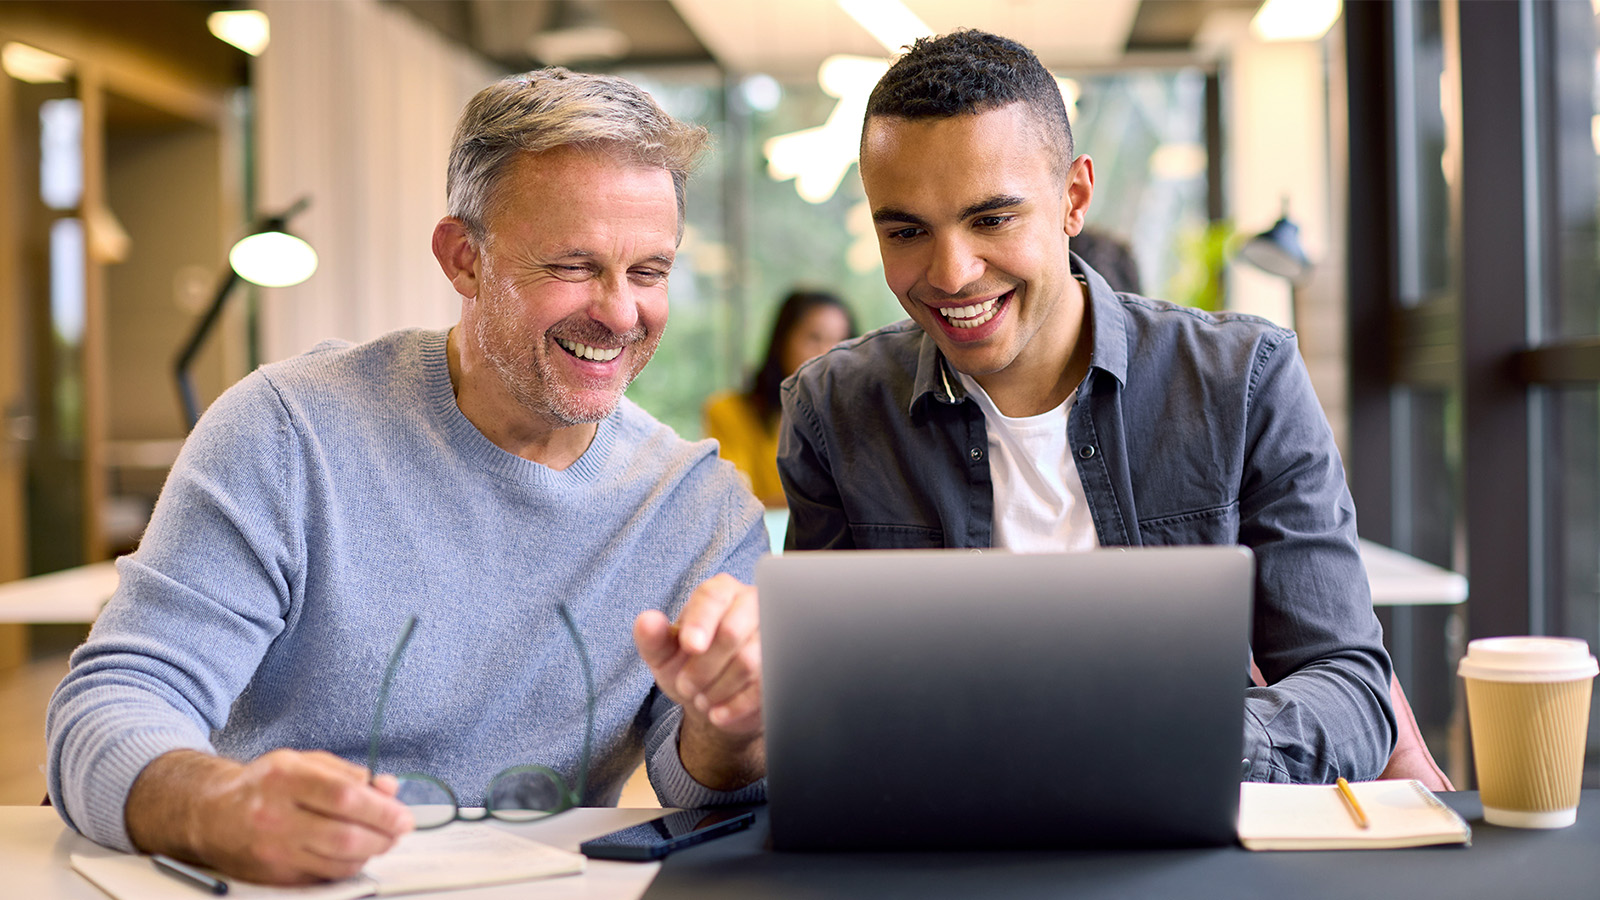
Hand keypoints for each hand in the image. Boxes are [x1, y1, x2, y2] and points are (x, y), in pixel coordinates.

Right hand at [126, 748, 413, 884]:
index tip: (403, 814)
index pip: (344, 797)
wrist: (209, 814)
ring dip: (371, 852)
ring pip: (338, 861)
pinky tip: (356, 851)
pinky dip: (349, 865)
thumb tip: (387, 789)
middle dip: (383, 835)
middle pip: (345, 835)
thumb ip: (347, 773)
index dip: (381, 809)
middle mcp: (275, 816)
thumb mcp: (302, 762)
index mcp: (284, 779)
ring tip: (382, 838)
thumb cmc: (263, 785)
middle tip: (400, 828)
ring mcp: (273, 850)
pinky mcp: (274, 876)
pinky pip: (324, 875)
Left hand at [634, 574, 763, 788]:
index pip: (713, 597)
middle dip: (703, 667)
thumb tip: (647, 621)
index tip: (689, 646)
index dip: (700, 621)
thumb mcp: (664, 654)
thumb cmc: (689, 664)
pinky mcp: (785, 667)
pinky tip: (718, 713)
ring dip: (718, 688)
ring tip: (702, 697)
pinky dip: (735, 705)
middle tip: (686, 685)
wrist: (716, 698)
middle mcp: (752, 606)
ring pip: (749, 662)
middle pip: (732, 632)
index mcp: (721, 592)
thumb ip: (652, 637)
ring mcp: (774, 636)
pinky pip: (764, 687)